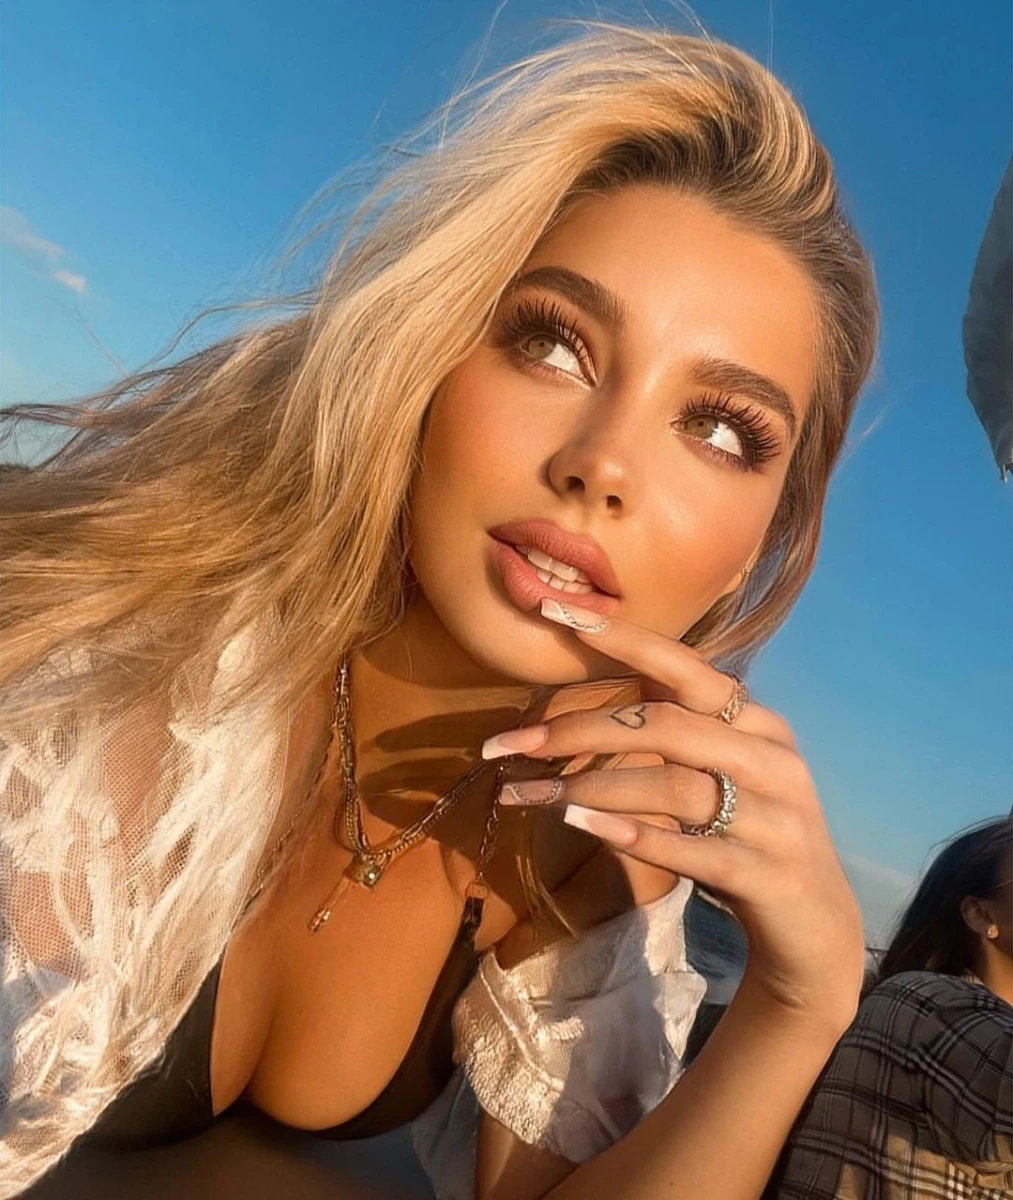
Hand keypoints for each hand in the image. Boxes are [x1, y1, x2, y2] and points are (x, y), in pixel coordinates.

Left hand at [482, 599, 864, 1028]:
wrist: (816, 925)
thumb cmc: (749, 832)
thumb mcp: (723, 768)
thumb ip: (678, 724)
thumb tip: (599, 682)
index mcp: (756, 721)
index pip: (683, 666)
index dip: (620, 636)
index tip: (557, 611)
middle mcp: (770, 757)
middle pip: (663, 725)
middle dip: (576, 730)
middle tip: (507, 744)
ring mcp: (775, 816)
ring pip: (670, 787)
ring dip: (587, 789)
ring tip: (523, 794)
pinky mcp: (766, 873)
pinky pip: (690, 849)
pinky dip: (632, 834)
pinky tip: (580, 826)